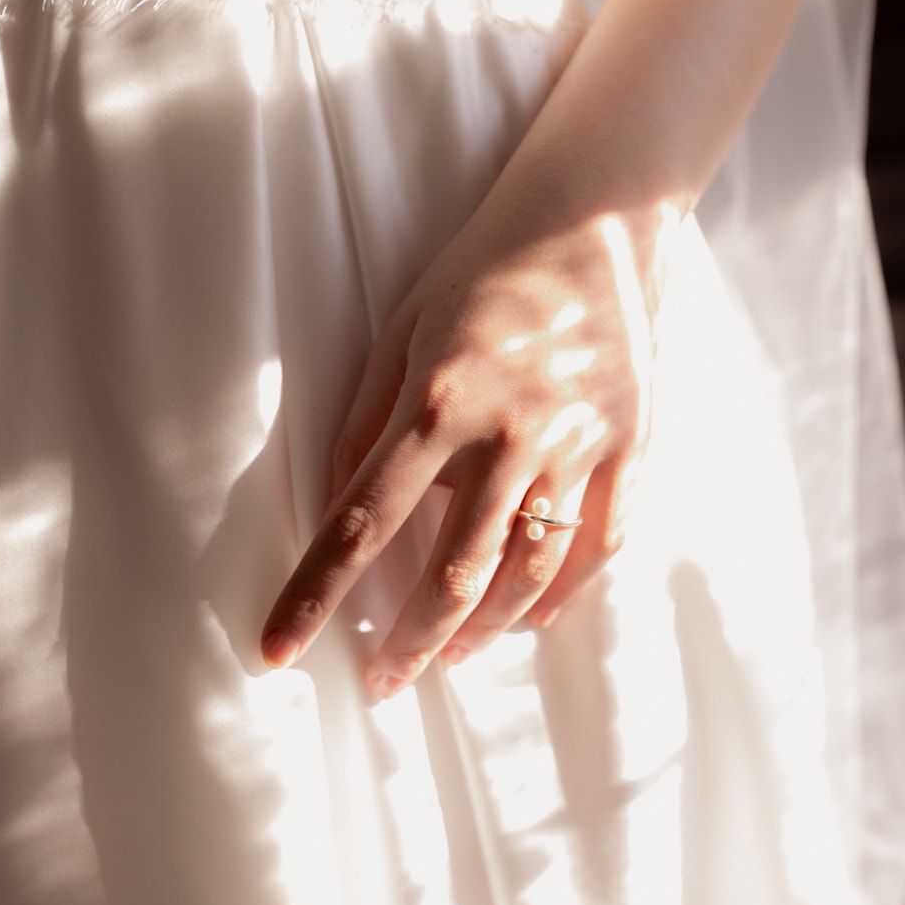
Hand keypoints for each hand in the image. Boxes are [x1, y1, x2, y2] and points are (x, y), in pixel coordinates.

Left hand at [261, 192, 661, 698]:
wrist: (591, 222)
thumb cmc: (481, 273)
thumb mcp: (400, 333)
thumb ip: (365, 422)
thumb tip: (340, 505)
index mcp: (436, 406)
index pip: (359, 524)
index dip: (314, 595)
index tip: (277, 651)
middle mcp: (507, 438)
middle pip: (452, 575)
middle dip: (410, 644)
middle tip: (385, 682)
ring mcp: (574, 449)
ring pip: (528, 574)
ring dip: (483, 632)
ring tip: (450, 657)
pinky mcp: (627, 450)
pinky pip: (598, 546)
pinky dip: (562, 595)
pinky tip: (531, 621)